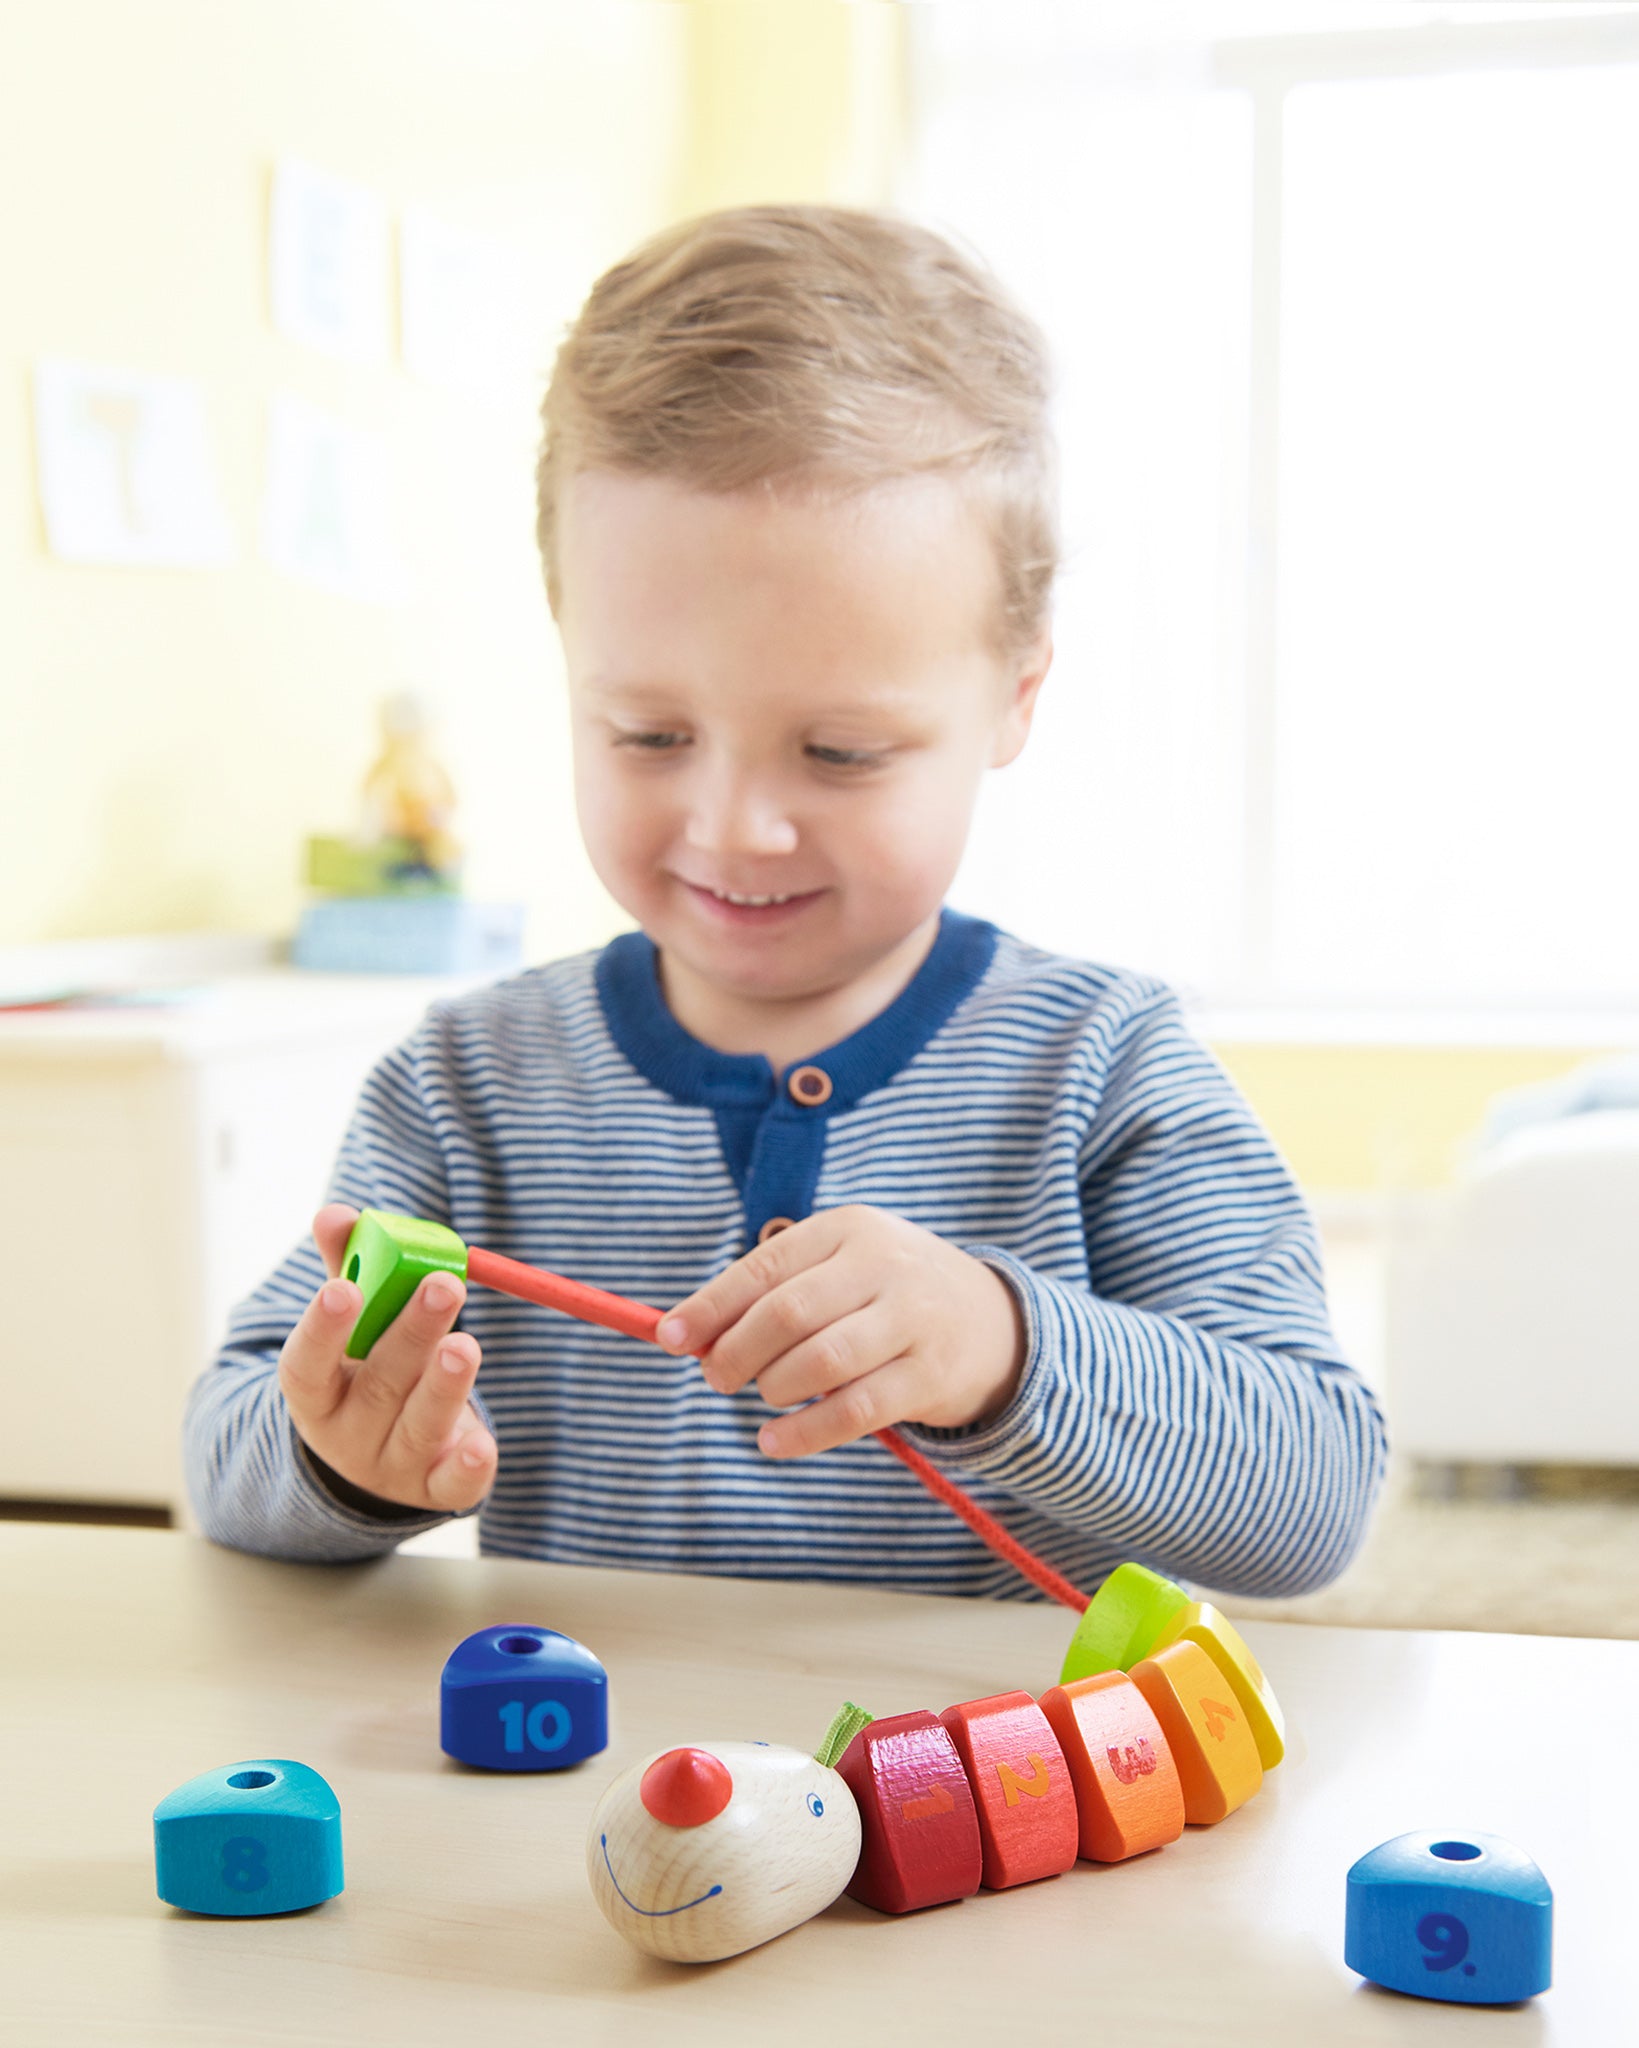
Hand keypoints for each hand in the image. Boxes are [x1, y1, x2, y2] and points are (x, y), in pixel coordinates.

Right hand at [276, 1203, 497, 1512]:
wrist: (374, 1456)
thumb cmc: (366, 1365)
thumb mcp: (350, 1322)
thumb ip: (347, 1265)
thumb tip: (334, 1213)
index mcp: (316, 1390)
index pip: (306, 1364)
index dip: (322, 1329)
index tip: (344, 1288)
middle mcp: (347, 1432)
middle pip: (378, 1385)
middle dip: (412, 1333)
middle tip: (443, 1285)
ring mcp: (390, 1465)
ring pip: (418, 1425)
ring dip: (444, 1384)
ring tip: (467, 1344)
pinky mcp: (434, 1487)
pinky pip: (450, 1483)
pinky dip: (466, 1464)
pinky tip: (482, 1443)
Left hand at [655, 1205, 1026, 1459]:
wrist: (996, 1324)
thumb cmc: (889, 1295)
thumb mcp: (842, 1268)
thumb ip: (774, 1292)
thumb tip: (687, 1333)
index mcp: (850, 1228)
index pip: (766, 1266)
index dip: (712, 1304)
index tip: (669, 1336)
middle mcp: (884, 1266)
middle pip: (788, 1312)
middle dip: (736, 1351)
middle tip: (715, 1377)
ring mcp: (912, 1320)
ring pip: (820, 1360)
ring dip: (773, 1388)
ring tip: (763, 1398)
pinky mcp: (930, 1376)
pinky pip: (854, 1411)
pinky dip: (805, 1432)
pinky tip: (776, 1441)